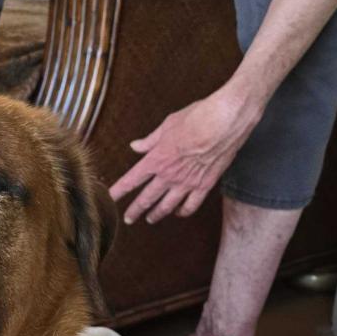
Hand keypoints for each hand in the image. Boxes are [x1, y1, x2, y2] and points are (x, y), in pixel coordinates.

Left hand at [109, 86, 263, 224]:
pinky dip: (182, 212)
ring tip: (150, 219)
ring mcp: (187, 183)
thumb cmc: (198, 116)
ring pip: (167, 206)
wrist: (227, 119)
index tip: (109, 198)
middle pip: (146, 199)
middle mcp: (169, 175)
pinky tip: (178, 212)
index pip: (131, 180)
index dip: (119, 191)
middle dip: (135, 210)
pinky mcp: (205, 185)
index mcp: (157, 159)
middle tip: (128, 218)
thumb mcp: (168, 124)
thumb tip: (136, 146)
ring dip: (156, 214)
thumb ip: (150, 140)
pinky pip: (190, 206)